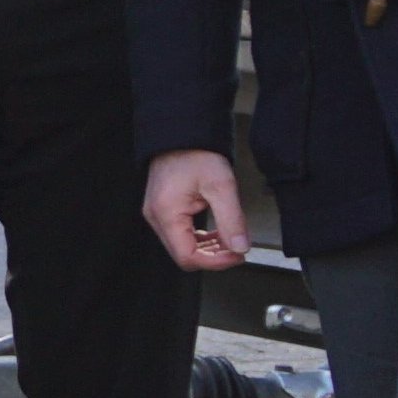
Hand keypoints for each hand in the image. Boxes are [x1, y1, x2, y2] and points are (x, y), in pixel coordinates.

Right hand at [143, 148, 250, 271]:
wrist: (181, 135)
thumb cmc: (196, 154)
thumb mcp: (221, 185)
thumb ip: (232, 219)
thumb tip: (240, 247)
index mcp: (167, 213)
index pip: (188, 256)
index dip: (215, 262)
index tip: (237, 255)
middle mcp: (156, 217)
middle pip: (184, 255)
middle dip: (214, 257)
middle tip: (238, 249)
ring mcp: (157, 215)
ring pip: (183, 248)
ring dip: (209, 249)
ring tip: (231, 240)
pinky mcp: (163, 211)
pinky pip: (181, 235)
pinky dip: (201, 239)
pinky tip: (218, 233)